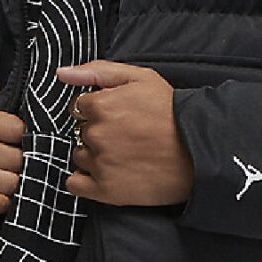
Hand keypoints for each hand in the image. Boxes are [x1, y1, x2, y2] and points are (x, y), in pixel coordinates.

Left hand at [60, 60, 195, 206]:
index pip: (79, 107)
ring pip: (79, 156)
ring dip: (93, 155)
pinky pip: (75, 184)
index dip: (98, 110)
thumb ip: (97, 71)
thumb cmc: (172, 112)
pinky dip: (84, 180)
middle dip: (98, 132)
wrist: (199, 151)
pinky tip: (106, 173)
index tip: (118, 117)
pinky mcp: (105, 190)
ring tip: (123, 155)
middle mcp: (96, 135)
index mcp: (100, 106)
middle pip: (81, 132)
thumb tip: (62, 73)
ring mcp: (99, 164)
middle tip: (126, 137)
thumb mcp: (140, 78)